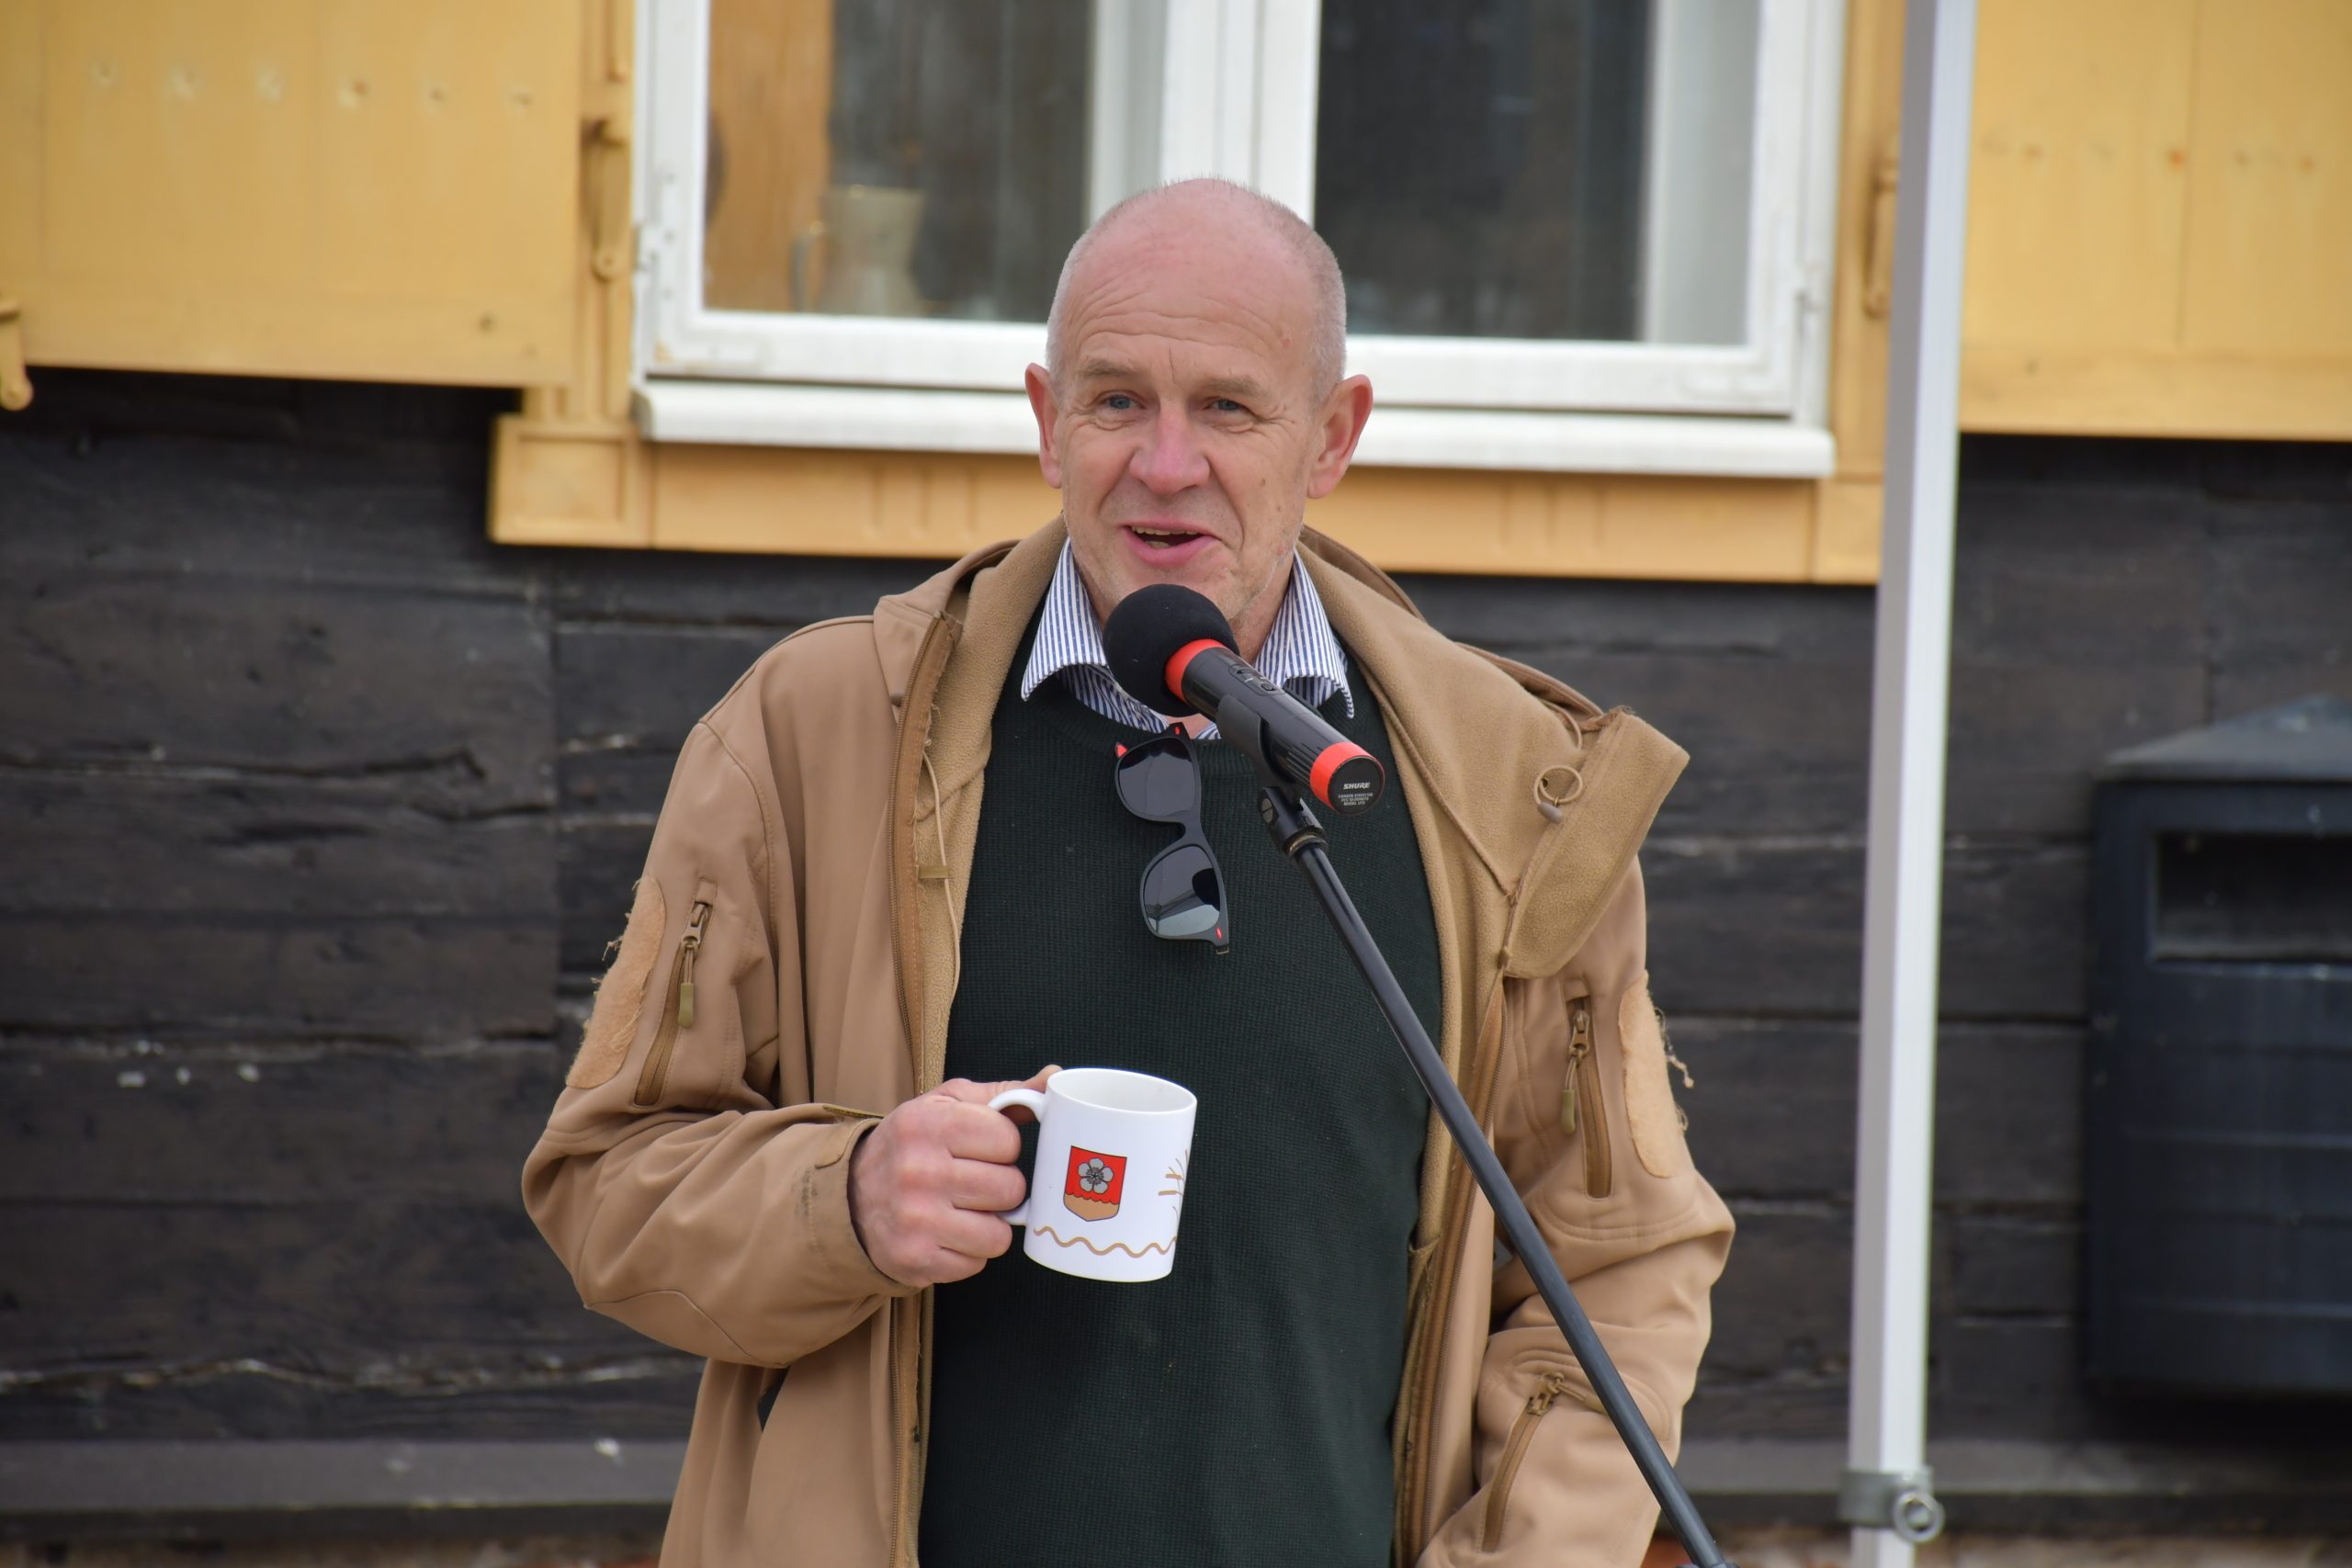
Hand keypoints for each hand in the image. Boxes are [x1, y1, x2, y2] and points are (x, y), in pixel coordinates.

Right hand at [849, 1066, 1058, 1286]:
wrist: (850, 1196)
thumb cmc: (912, 1145)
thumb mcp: (947, 1105)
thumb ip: (1005, 1094)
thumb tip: (1054, 1078)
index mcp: (928, 1125)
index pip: (1008, 1140)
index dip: (1003, 1148)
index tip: (982, 1150)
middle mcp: (918, 1172)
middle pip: (1010, 1189)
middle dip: (1001, 1188)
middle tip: (974, 1183)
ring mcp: (915, 1220)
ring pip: (999, 1234)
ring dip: (989, 1225)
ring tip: (964, 1210)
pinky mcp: (914, 1259)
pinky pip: (976, 1263)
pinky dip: (969, 1252)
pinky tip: (947, 1234)